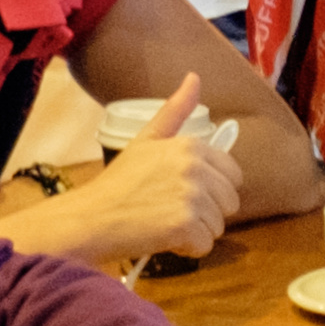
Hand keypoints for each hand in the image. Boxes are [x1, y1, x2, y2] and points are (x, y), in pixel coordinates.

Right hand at [55, 75, 243, 263]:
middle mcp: (195, 167)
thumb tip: (195, 76)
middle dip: (205, 212)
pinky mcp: (184, 225)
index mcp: (190, 146)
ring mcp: (191, 197)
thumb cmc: (119, 182)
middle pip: (229, 203)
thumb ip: (176, 110)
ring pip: (218, 226)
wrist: (92, 217)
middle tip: (170, 209)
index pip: (232, 175)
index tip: (182, 192)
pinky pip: (205, 245)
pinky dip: (186, 249)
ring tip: (163, 222)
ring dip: (194, 232)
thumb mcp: (147, 139)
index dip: (211, 190)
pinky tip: (162, 238)